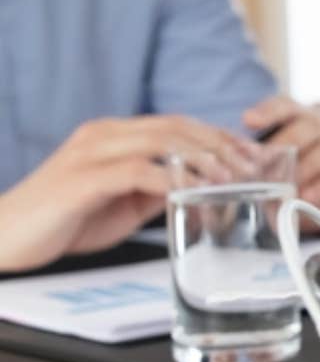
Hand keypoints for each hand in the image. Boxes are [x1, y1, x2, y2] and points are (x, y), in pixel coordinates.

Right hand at [0, 116, 251, 271]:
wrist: (5, 238)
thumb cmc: (63, 221)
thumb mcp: (124, 203)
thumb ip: (158, 189)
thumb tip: (201, 189)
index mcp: (114, 135)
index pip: (178, 124)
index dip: (219, 137)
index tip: (253, 155)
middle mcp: (103, 135)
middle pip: (177, 127)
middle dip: (221, 146)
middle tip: (251, 168)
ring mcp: (91, 153)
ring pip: (161, 141)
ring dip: (203, 160)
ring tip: (231, 178)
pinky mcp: (82, 179)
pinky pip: (137, 170)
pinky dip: (171, 179)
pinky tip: (193, 192)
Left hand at [245, 97, 319, 221]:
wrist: (317, 199)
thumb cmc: (288, 173)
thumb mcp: (268, 161)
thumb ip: (253, 156)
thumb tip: (228, 161)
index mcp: (300, 117)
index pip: (285, 106)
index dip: (268, 112)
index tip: (248, 121)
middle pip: (309, 126)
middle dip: (284, 145)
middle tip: (262, 166)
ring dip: (304, 167)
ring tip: (283, 185)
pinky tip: (306, 196)